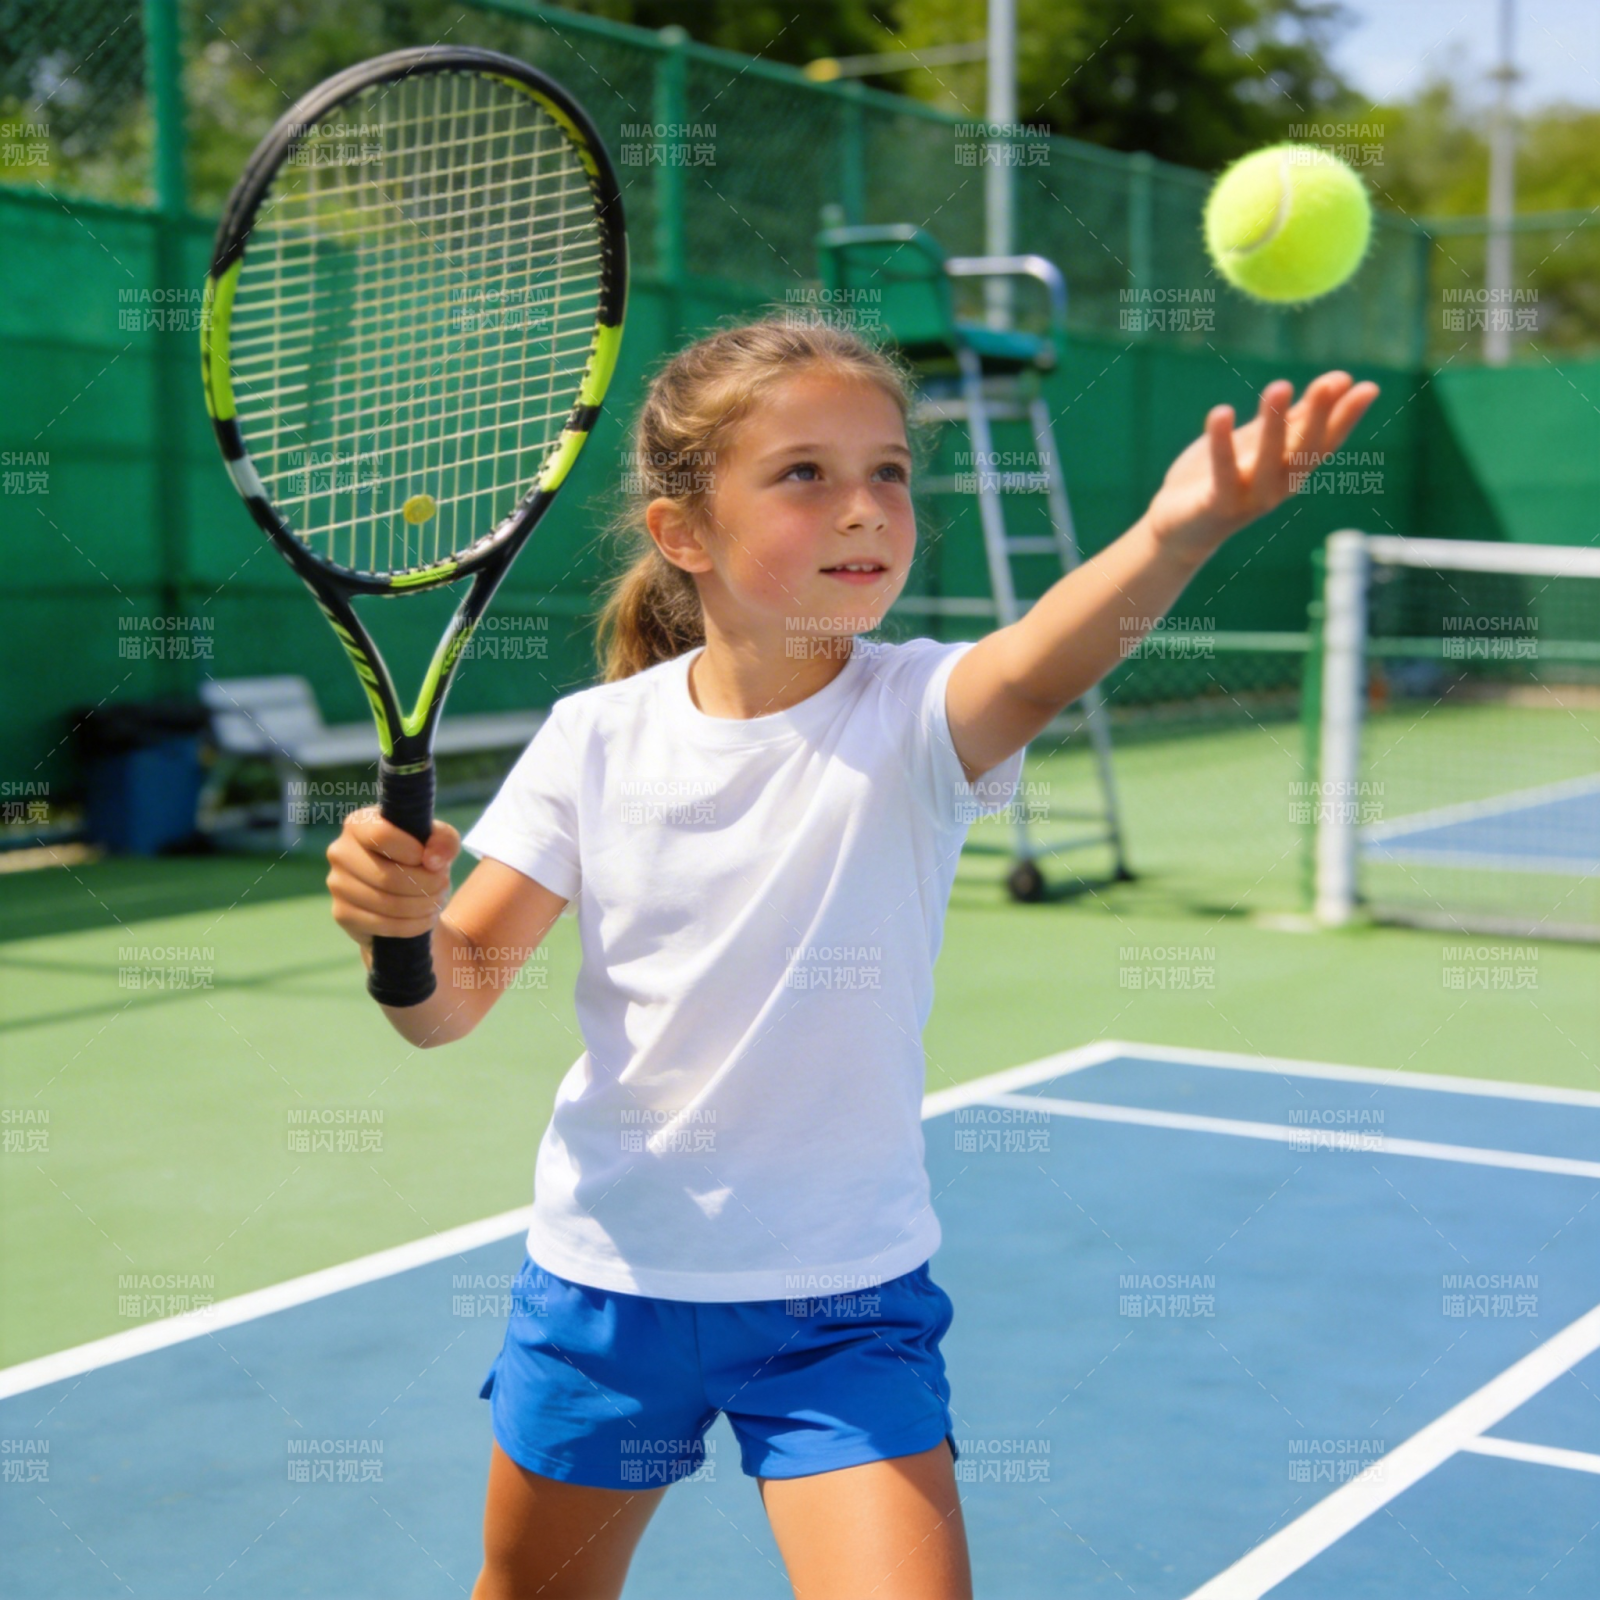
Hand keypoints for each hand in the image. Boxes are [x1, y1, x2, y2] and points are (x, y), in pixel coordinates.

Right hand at [326, 808, 459, 947]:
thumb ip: (444, 840)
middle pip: (386, 876)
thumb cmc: (420, 857)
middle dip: (425, 885)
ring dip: (422, 905)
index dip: (413, 852)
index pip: (381, 835)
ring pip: (386, 903)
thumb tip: (432, 860)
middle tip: (442, 885)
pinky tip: (424, 918)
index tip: (429, 861)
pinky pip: (382, 924)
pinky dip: (412, 925)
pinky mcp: (342, 913)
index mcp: (360, 824)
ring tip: (436, 900)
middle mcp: (341, 851)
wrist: (404, 893)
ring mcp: (337, 884)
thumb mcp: (439, 841)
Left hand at [1146, 372, 1380, 565]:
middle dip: (1317, 417)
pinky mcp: (1216, 506)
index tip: (1370, 388)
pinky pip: (1221, 473)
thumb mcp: (1260, 443)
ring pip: (1266, 461)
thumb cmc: (1222, 479)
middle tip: (1330, 382)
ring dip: (1274, 425)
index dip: (1347, 418)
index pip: (1326, 443)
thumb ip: (1295, 417)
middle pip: (1302, 451)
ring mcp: (1248, 499)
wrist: (1178, 527)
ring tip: (1280, 385)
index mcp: (1291, 472)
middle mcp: (1277, 488)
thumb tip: (1340, 380)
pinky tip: (1221, 411)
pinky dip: (1221, 444)